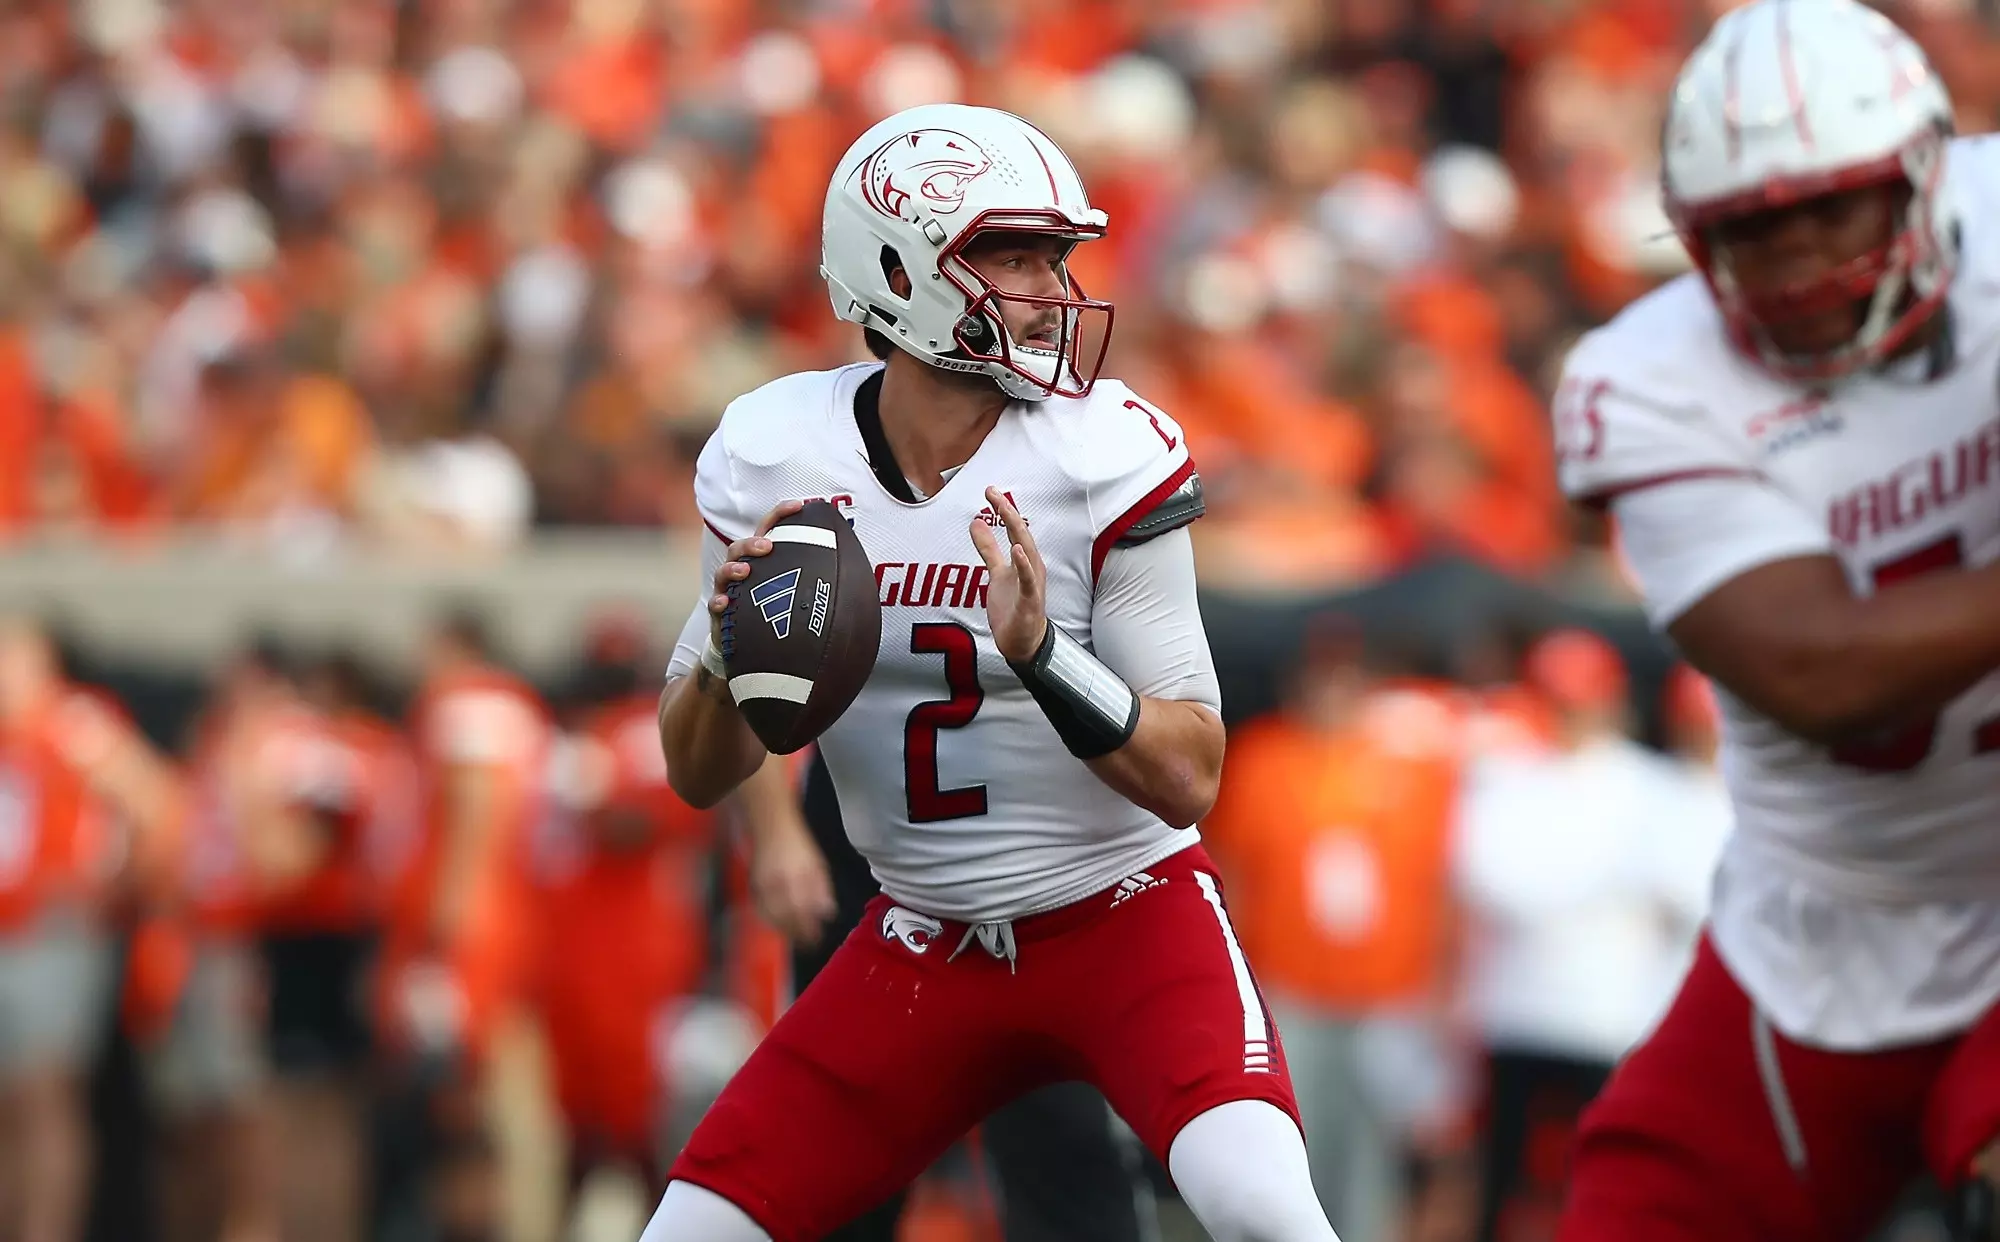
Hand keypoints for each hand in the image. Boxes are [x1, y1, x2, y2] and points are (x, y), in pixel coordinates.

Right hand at [710, 500, 806, 645]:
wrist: (753, 645)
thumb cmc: (775, 610)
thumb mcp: (795, 590)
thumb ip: (813, 578)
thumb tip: (851, 572)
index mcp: (763, 560)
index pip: (768, 530)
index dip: (780, 514)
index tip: (798, 505)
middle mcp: (743, 570)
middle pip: (741, 547)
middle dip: (753, 542)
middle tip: (768, 546)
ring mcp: (729, 589)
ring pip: (724, 571)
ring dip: (733, 568)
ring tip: (746, 571)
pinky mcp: (722, 612)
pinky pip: (715, 604)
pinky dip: (718, 601)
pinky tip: (725, 602)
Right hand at [749, 819, 836, 946]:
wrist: (772, 828)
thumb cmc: (798, 846)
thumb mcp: (818, 865)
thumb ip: (822, 890)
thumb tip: (828, 913)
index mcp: (797, 878)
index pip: (804, 912)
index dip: (810, 930)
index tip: (817, 939)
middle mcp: (778, 884)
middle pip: (788, 918)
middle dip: (799, 934)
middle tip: (809, 944)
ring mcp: (764, 886)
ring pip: (773, 917)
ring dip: (785, 931)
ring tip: (796, 939)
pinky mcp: (754, 886)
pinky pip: (761, 910)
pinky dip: (770, 921)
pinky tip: (779, 926)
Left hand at [969, 486, 1047, 662]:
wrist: (1023, 641)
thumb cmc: (1013, 606)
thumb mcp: (996, 573)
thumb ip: (988, 548)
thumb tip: (976, 522)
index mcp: (1023, 559)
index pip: (1013, 528)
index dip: (1002, 509)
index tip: (990, 490)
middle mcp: (1031, 567)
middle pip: (1020, 534)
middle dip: (1008, 512)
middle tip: (994, 493)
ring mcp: (1032, 583)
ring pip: (1026, 552)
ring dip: (1017, 532)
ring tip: (1005, 512)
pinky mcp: (1030, 601)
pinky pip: (1028, 580)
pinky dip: (1024, 565)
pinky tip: (1017, 551)